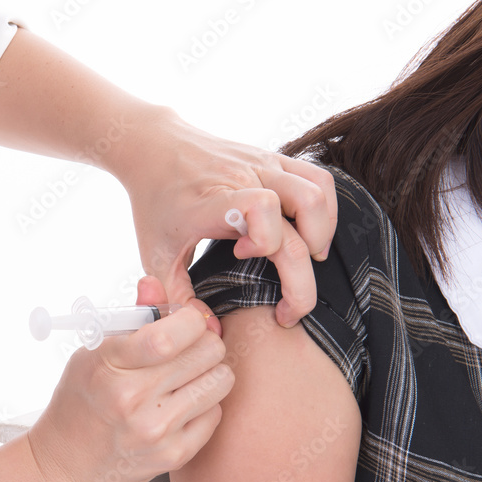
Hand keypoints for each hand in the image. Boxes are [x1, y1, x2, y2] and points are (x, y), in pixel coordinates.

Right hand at [26, 279, 233, 481]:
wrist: (61, 466)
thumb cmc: (76, 405)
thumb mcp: (91, 353)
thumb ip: (131, 318)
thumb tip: (154, 284)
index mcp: (110, 366)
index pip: (173, 333)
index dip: (192, 319)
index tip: (188, 320)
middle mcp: (134, 398)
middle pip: (208, 351)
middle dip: (204, 342)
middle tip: (190, 347)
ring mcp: (156, 429)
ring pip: (221, 381)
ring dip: (210, 372)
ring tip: (187, 376)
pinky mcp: (173, 455)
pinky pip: (215, 414)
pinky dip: (203, 404)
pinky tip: (180, 404)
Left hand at [107, 106, 337, 329]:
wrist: (155, 148)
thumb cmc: (155, 204)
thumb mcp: (155, 256)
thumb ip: (176, 299)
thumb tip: (211, 334)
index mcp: (213, 200)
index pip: (259, 207)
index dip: (264, 239)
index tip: (241, 256)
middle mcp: (243, 177)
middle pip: (301, 214)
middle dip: (302, 275)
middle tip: (288, 308)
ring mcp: (263, 165)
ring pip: (317, 193)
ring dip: (322, 234)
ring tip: (305, 263)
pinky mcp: (274, 158)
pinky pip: (319, 179)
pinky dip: (326, 209)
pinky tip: (309, 234)